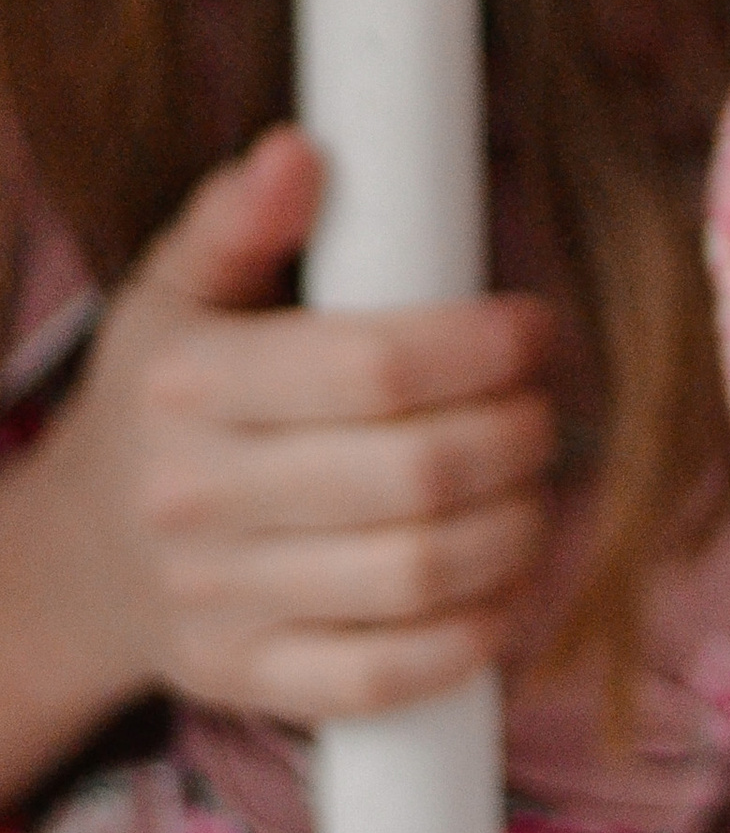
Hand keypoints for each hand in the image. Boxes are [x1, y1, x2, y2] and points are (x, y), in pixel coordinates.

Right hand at [37, 127, 559, 730]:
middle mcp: (196, 498)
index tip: (536, 330)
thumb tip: (300, 151)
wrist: (80, 560)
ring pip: (415, 578)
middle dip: (518, 437)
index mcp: (190, 385)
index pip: (374, 367)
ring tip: (535, 488)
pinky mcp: (245, 680)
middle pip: (415, 475)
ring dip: (515, 531)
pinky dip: (472, 636)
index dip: (484, 346)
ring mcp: (218, 601)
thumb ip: (238, 219)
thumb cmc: (161, 401)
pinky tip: (506, 586)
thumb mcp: (176, 292)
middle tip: (545, 410)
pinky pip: (384, 679)